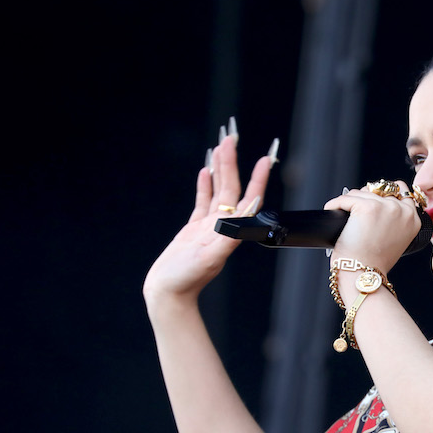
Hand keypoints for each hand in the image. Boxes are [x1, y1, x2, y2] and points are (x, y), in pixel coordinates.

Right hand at [143, 132, 271, 308]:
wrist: (168, 293)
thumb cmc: (187, 279)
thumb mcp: (210, 258)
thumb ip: (228, 238)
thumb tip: (244, 220)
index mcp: (231, 231)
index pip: (248, 199)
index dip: (257, 179)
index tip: (264, 160)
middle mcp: (223, 226)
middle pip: (231, 188)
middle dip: (232, 164)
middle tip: (232, 139)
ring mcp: (208, 227)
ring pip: (217, 191)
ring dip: (219, 170)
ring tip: (221, 147)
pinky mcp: (193, 230)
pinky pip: (202, 202)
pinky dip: (204, 186)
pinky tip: (204, 171)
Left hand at [322, 180, 422, 275]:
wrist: (364, 274)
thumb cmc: (375, 262)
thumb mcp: (396, 239)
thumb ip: (395, 219)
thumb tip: (377, 198)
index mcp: (413, 219)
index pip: (401, 190)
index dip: (384, 194)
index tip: (371, 203)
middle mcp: (403, 210)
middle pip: (380, 188)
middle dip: (366, 196)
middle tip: (355, 212)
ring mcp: (386, 207)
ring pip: (361, 192)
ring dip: (350, 202)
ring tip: (345, 216)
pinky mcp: (367, 206)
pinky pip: (346, 197)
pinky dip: (335, 204)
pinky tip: (332, 211)